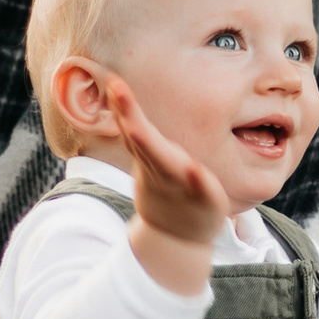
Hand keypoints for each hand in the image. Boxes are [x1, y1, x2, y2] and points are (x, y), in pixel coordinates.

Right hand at [106, 73, 230, 298]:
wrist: (177, 237)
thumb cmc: (167, 191)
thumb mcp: (151, 163)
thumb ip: (139, 139)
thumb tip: (122, 109)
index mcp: (152, 157)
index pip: (134, 128)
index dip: (123, 106)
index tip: (112, 81)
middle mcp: (162, 169)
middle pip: (142, 140)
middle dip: (130, 115)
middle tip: (116, 88)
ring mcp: (182, 184)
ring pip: (165, 163)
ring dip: (153, 146)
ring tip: (138, 128)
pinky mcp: (206, 198)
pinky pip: (201, 188)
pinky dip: (197, 180)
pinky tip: (195, 170)